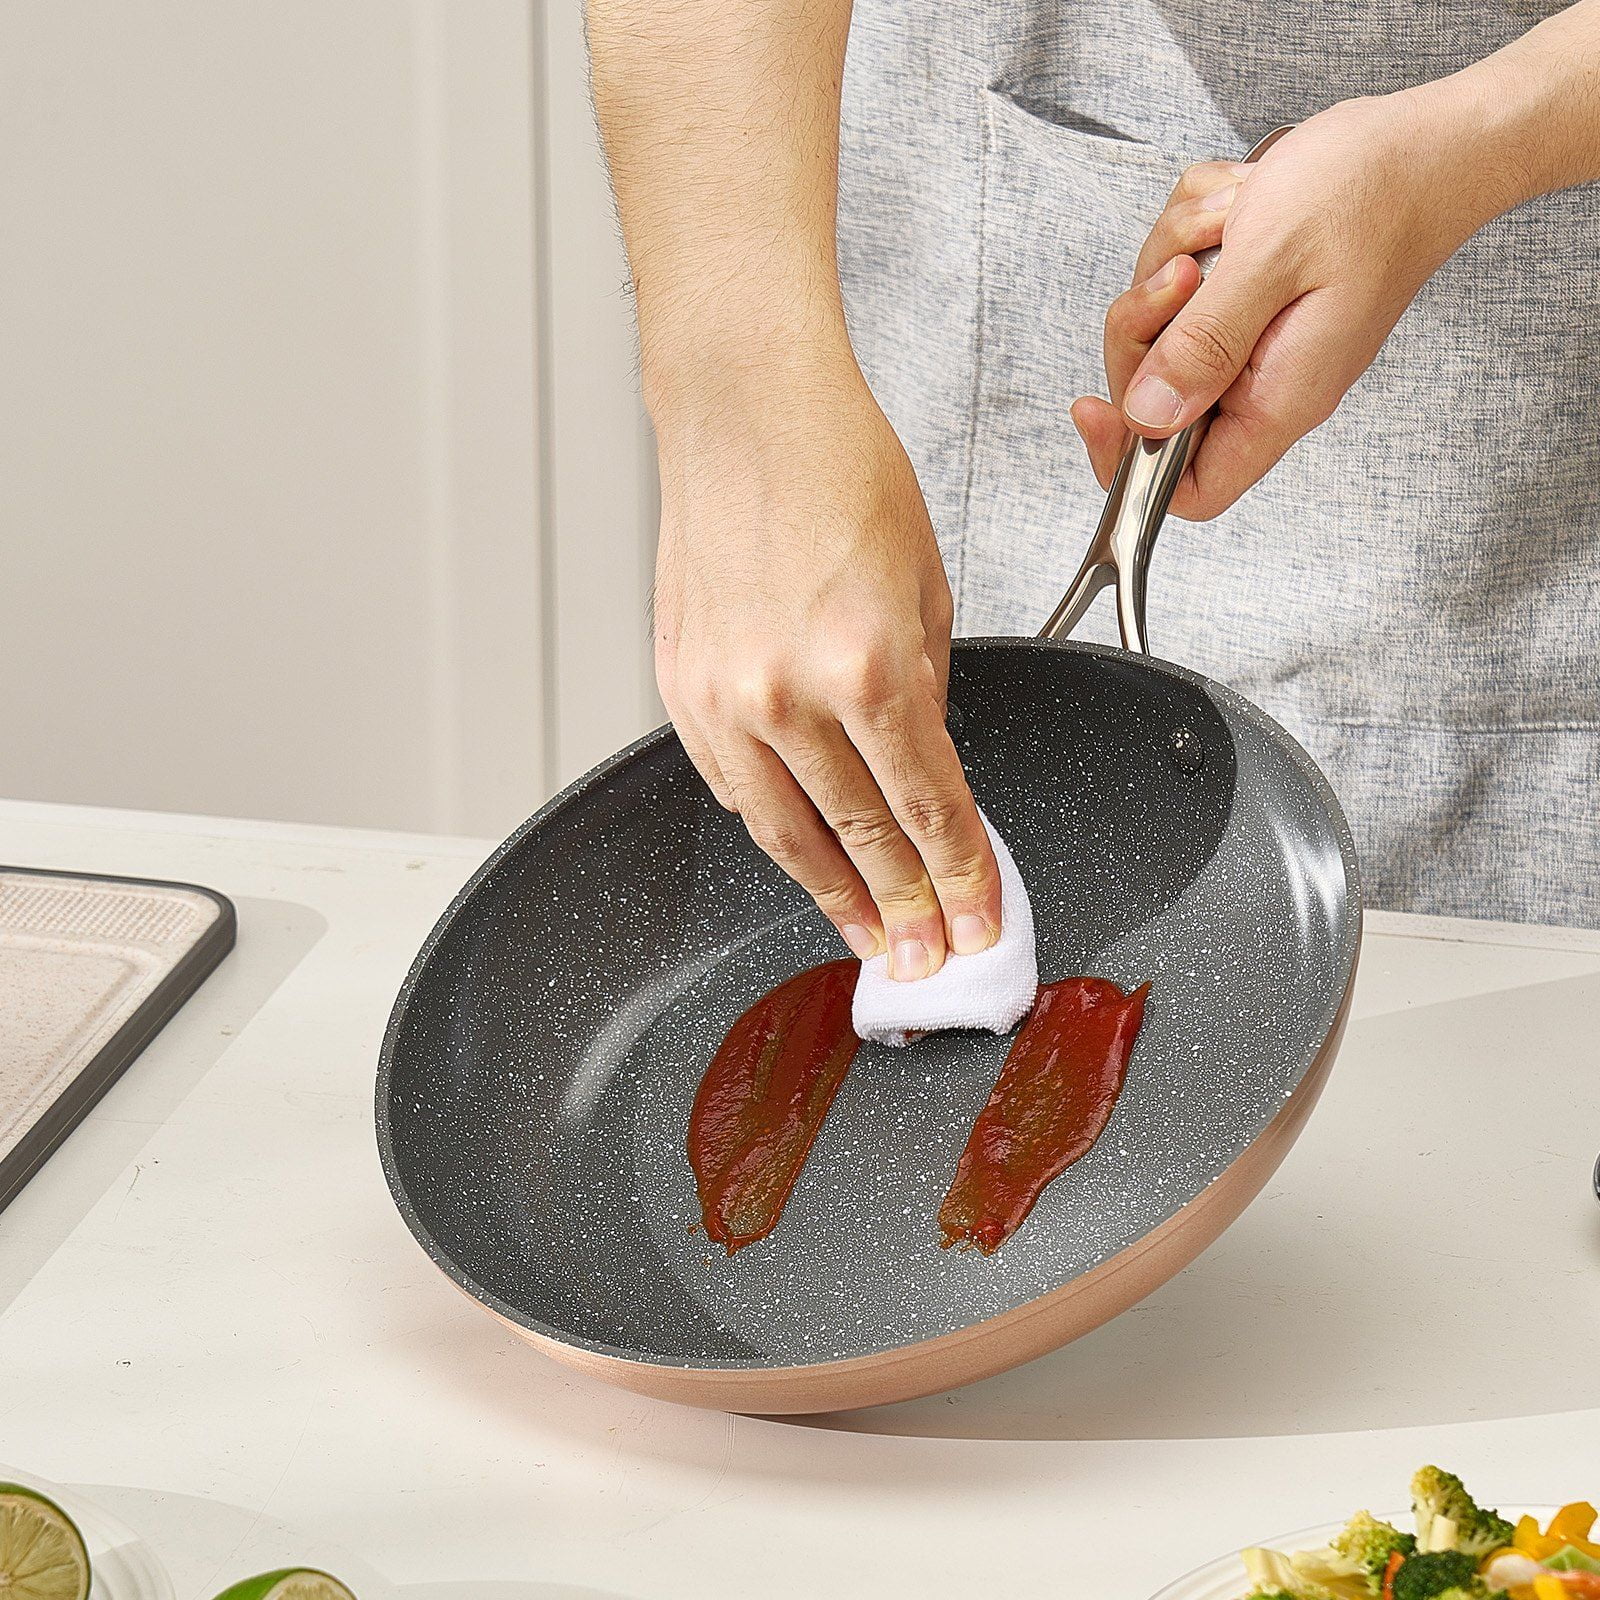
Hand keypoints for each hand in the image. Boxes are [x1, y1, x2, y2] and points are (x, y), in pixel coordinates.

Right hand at [653, 360, 1000, 979]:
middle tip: (928, 962)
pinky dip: (774, 835)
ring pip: (788, 834)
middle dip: (906, 908)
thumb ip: (926, 694)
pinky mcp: (682, 690)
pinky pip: (734, 790)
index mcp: (869, 664)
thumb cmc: (841, 474)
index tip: (979, 924)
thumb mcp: (925, 588)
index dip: (962, 879)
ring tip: (869, 940)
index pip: (929, 807)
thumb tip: (925, 772)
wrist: (746, 415)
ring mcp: (725, 698)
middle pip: (862, 837)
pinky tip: (802, 863)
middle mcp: (790, 694)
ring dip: (836, 896)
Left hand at [1070, 88, 1517, 516]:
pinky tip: (1238, 204)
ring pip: (1159, 328)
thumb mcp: (1272, 261)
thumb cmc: (1374, 192)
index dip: (1128, 462)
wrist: (1431, 140)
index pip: (1189, 489)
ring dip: (1170, 262)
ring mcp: (1255, 339)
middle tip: (1181, 275)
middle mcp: (1264, 381)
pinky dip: (1193, 233)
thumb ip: (1204, 344)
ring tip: (1228, 219)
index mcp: (1278, 400)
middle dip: (1144, 328)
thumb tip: (1146, 416)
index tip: (1095, 406)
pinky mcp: (1246, 297)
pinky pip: (1180, 278)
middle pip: (1153, 397)